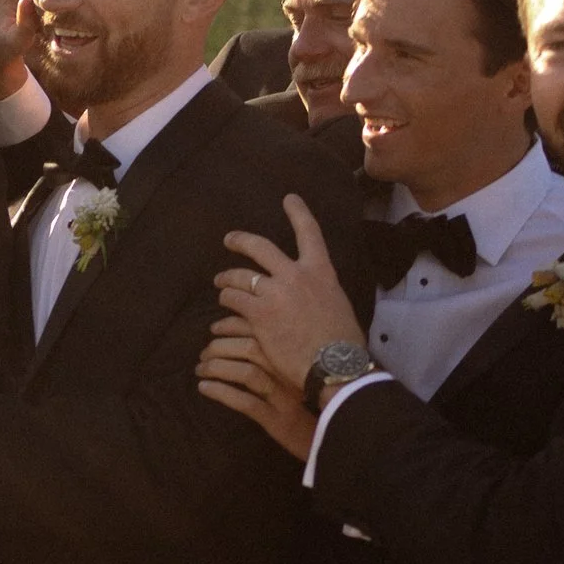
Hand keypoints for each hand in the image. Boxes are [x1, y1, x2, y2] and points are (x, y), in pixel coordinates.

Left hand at [195, 319, 314, 459]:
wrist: (339, 432)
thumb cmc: (319, 400)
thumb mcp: (303, 370)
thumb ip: (285, 351)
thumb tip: (251, 334)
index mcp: (296, 354)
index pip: (262, 329)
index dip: (233, 325)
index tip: (215, 328)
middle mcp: (292, 372)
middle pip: (251, 347)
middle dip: (220, 346)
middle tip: (204, 353)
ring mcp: (285, 396)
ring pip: (247, 373)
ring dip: (217, 367)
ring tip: (200, 369)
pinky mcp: (278, 420)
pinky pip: (246, 402)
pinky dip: (221, 392)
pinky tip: (204, 388)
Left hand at [215, 195, 365, 390]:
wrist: (334, 365)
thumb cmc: (342, 342)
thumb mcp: (337, 305)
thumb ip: (319, 292)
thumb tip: (312, 293)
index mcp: (322, 271)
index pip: (310, 233)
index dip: (298, 213)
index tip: (289, 199)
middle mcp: (296, 275)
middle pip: (260, 247)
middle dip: (240, 241)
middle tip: (229, 240)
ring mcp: (275, 292)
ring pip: (240, 275)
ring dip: (226, 279)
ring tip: (220, 284)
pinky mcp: (259, 312)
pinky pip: (233, 299)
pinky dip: (226, 301)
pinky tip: (224, 308)